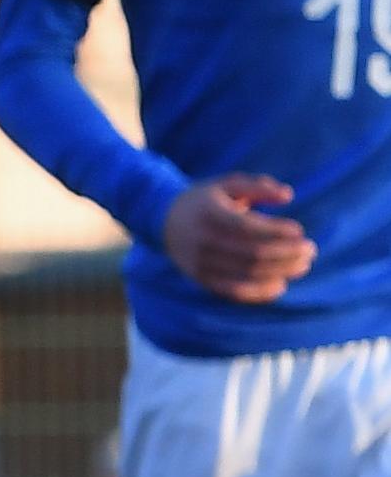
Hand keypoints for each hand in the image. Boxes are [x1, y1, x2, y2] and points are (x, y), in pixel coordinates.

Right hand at [164, 173, 310, 301]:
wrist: (164, 220)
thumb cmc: (207, 200)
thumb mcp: (228, 185)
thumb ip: (258, 186)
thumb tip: (288, 195)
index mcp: (209, 213)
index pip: (249, 227)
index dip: (277, 231)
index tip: (299, 231)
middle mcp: (203, 240)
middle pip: (254, 254)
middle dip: (288, 253)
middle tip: (311, 250)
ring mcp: (201, 262)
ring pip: (249, 274)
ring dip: (282, 271)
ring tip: (303, 265)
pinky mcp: (202, 279)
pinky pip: (236, 292)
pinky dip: (261, 292)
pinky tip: (281, 284)